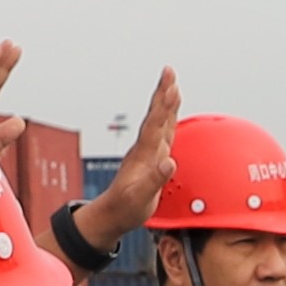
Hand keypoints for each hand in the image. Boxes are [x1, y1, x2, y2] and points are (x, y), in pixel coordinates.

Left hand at [82, 70, 183, 245]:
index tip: (172, 86)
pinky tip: (171, 112)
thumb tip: (169, 162)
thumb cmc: (125, 208)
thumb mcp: (140, 197)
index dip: (164, 106)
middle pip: (157, 116)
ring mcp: (147, 152)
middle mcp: (145, 149)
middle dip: (164, 93)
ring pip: (160, 121)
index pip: (156, 125)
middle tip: (169, 71)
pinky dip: (168, 118)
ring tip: (173, 84)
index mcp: (143, 155)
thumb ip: (154, 180)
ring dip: (166, 102)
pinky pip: (163, 132)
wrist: (112, 214)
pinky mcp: (151, 158)